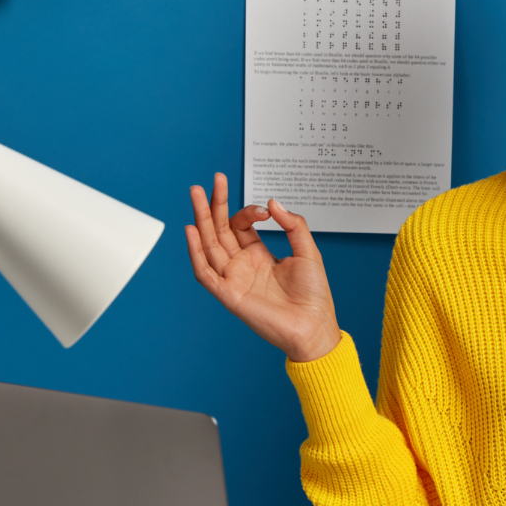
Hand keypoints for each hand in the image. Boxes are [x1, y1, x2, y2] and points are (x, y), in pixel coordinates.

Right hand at [185, 173, 341, 362]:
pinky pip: (205, 272)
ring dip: (201, 219)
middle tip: (213, 180)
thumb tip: (272, 201)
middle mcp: (242, 265)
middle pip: (219, 229)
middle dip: (214, 204)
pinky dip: (195, 252)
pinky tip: (192, 230)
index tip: (265, 210)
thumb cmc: (313, 295)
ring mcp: (233, 278)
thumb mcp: (308, 251)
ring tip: (196, 193)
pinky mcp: (228, 294)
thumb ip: (293, 225)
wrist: (314, 326)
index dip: (248, 212)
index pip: (241, 226)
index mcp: (259, 255)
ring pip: (209, 244)